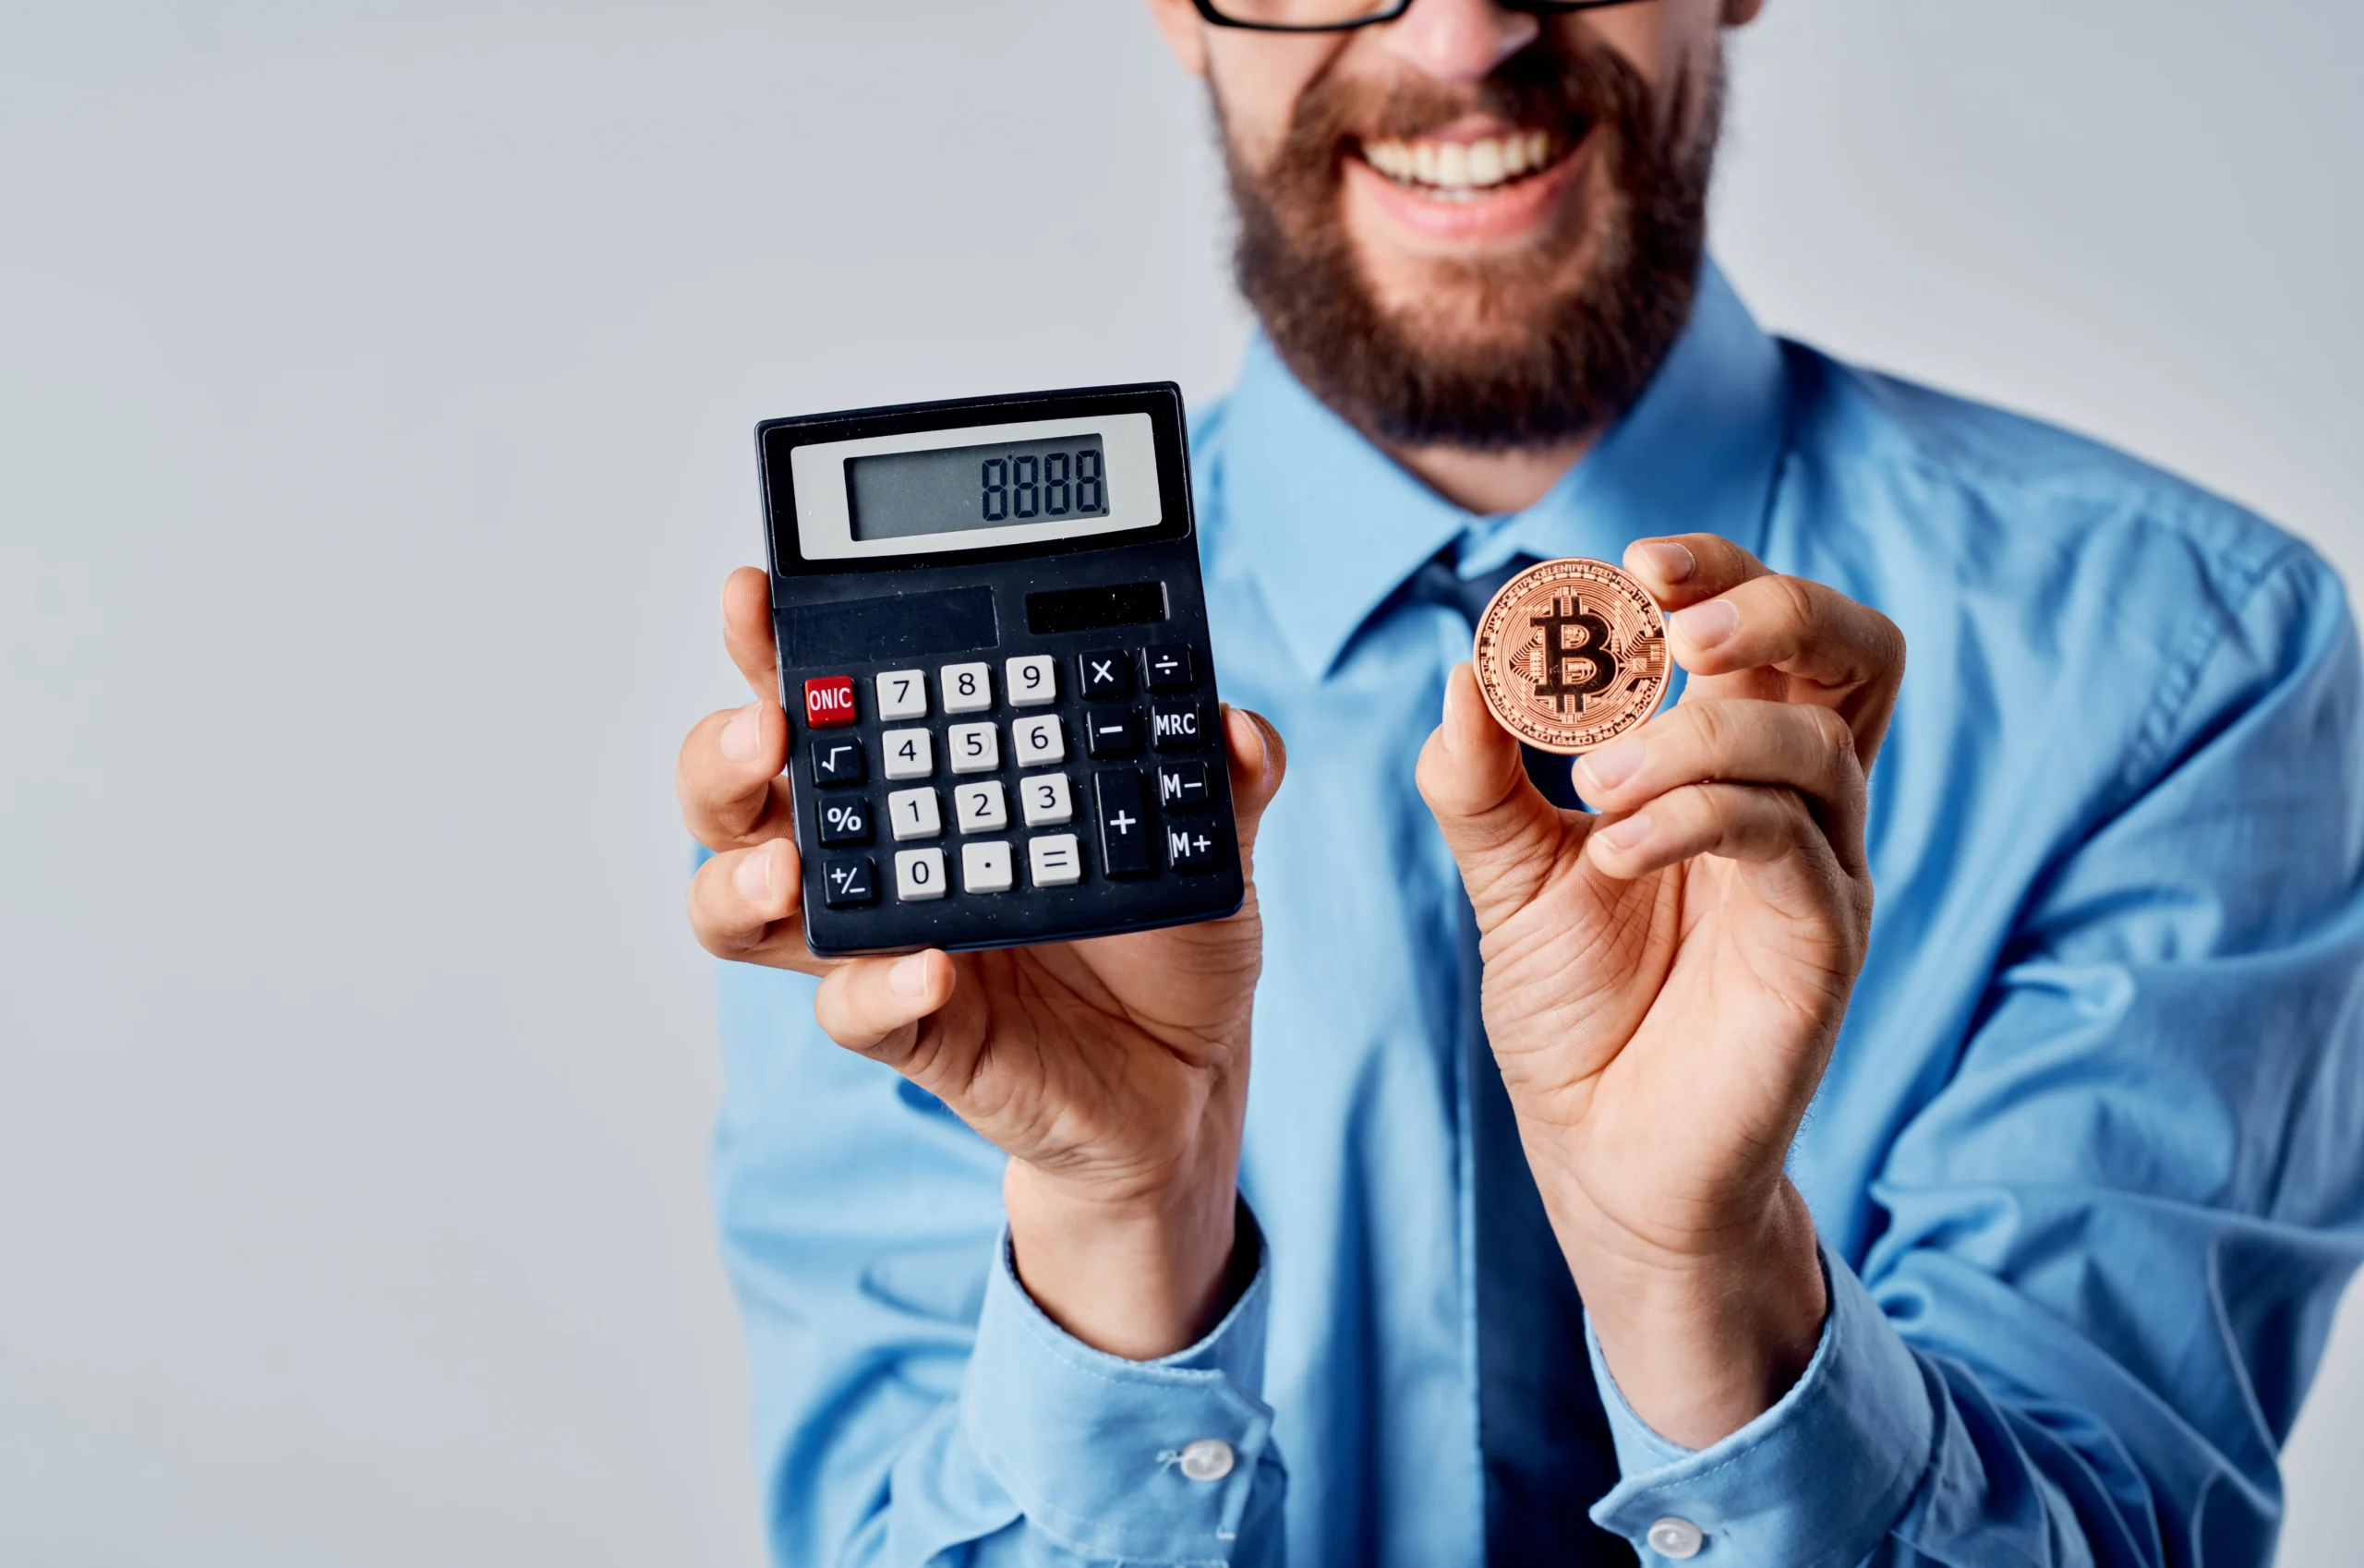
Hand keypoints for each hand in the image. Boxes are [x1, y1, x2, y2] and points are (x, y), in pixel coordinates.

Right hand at [680, 569, 1286, 1359]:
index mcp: (928, 774)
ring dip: (740, 881)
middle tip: (766, 726)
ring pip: (741, 909)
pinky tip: (927, 969)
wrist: (1188, 1076)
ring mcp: (882, 942)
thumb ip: (1223, 776)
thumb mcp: (1209, 839)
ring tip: (783, 869)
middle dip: (721, 751)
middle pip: (738, 793)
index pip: (823, 692)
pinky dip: (876, 990)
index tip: (754, 595)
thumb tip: (1238, 727)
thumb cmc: (1163, 938)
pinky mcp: (913, 1030)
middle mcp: (881, 851)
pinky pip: (856, 1011)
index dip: (768, 644)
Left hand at [1416, 535, 1903, 1445]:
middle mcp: (1796, 800)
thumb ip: (1479, 778)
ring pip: (1816, 740)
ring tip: (1591, 790)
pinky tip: (1611, 850)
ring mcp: (1821, 869)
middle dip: (1765, 601)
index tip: (1621, 570)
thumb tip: (1461, 668)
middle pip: (1853, 647)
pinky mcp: (1821, 943)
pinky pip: (1787, 843)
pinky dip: (1694, 818)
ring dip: (1693, 735)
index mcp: (1732, 761)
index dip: (1711, 571)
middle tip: (1665, 617)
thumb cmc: (1579, 1009)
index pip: (1763, 623)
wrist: (1604, 1156)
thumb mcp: (1506, 876)